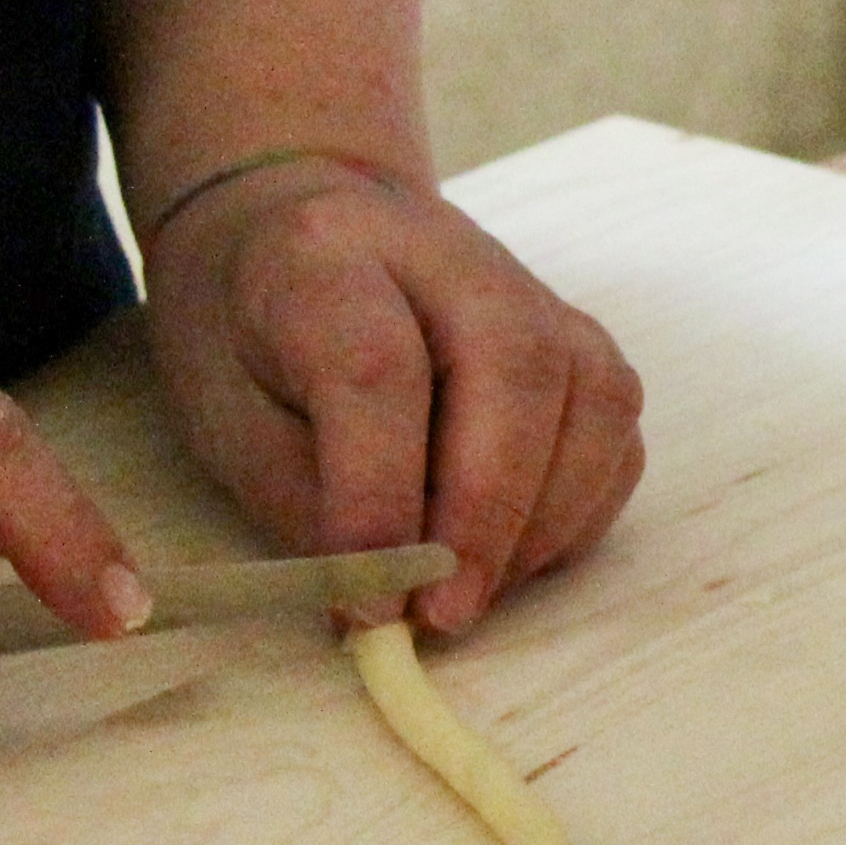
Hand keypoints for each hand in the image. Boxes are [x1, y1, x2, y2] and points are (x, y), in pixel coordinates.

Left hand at [144, 163, 645, 636]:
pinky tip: (513, 551)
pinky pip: (617, 435)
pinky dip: (577, 513)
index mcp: (328, 254)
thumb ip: (312, 507)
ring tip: (472, 591)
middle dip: (487, 517)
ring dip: (543, 524)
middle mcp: (449, 253)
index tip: (368, 606)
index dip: (378, 500)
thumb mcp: (228, 422)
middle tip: (444, 615)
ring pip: (593, 401)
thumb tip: (394, 600)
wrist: (290, 229)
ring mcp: (533, 289)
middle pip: (515, 371)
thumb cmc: (245, 337)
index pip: (376, 370)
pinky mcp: (581, 337)